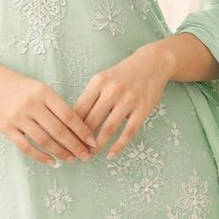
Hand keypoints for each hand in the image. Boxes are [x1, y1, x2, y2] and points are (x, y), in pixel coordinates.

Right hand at [0, 70, 96, 165]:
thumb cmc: (20, 86)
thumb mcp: (40, 88)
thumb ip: (55, 105)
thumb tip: (77, 128)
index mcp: (44, 92)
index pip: (68, 115)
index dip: (82, 130)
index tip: (93, 142)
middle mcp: (32, 104)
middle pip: (58, 130)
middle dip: (75, 145)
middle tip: (86, 156)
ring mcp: (18, 117)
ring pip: (44, 140)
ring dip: (60, 152)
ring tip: (72, 159)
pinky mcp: (6, 128)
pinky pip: (26, 146)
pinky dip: (40, 156)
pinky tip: (52, 161)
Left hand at [74, 44, 170, 158]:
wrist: (152, 63)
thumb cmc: (123, 74)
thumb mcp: (103, 79)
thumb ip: (90, 97)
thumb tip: (74, 122)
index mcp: (98, 82)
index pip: (79, 110)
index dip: (70, 128)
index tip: (66, 140)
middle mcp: (112, 90)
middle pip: (91, 121)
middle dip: (82, 140)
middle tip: (76, 152)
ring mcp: (128, 100)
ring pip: (108, 129)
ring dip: (97, 146)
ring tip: (90, 155)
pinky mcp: (142, 109)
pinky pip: (128, 132)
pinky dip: (118, 146)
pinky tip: (110, 154)